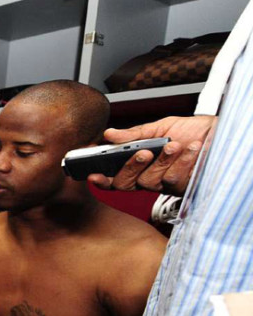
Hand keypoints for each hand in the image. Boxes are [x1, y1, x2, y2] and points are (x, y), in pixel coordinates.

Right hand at [89, 116, 215, 195]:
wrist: (223, 134)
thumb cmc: (195, 130)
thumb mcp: (161, 127)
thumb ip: (135, 134)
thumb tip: (109, 134)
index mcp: (139, 164)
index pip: (114, 177)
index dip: (101, 179)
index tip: (93, 175)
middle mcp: (149, 177)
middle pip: (125, 184)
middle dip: (131, 168)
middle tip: (143, 152)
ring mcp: (165, 184)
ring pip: (149, 181)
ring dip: (162, 161)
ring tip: (174, 145)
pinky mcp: (182, 188)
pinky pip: (172, 180)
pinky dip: (181, 163)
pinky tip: (189, 149)